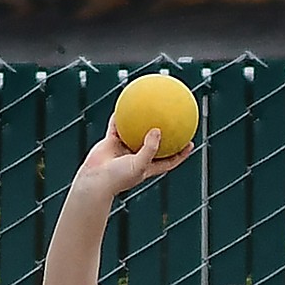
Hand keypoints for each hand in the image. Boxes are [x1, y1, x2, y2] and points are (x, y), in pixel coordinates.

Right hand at [76, 117, 192, 197]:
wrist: (94, 181)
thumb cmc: (117, 178)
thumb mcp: (139, 165)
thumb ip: (150, 149)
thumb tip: (158, 130)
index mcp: (147, 168)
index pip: (169, 161)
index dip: (180, 154)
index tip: (190, 143)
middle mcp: (136, 158)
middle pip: (154, 145)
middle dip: (164, 134)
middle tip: (174, 120)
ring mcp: (123, 150)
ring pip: (136, 133)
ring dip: (141, 122)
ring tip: (149, 106)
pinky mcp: (111, 142)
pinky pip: (117, 125)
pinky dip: (120, 116)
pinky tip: (125, 103)